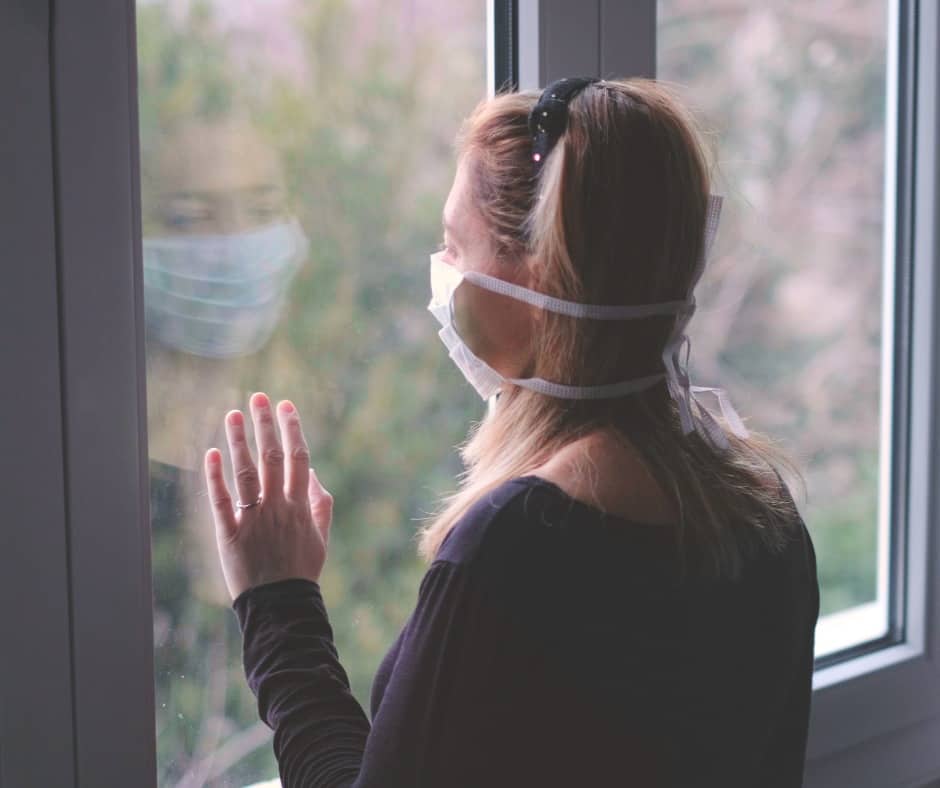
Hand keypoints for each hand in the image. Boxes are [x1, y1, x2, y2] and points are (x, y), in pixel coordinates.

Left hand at [203, 392, 332, 600]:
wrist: (281, 606)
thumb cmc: (301, 570)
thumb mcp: (321, 537)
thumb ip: (321, 503)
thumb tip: (313, 473)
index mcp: (300, 506)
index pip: (299, 458)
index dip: (293, 429)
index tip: (286, 406)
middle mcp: (277, 508)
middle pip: (272, 458)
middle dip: (265, 424)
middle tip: (259, 397)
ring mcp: (253, 520)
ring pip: (246, 473)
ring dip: (239, 441)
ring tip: (232, 414)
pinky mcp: (230, 535)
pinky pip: (221, 501)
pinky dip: (215, 476)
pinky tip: (211, 452)